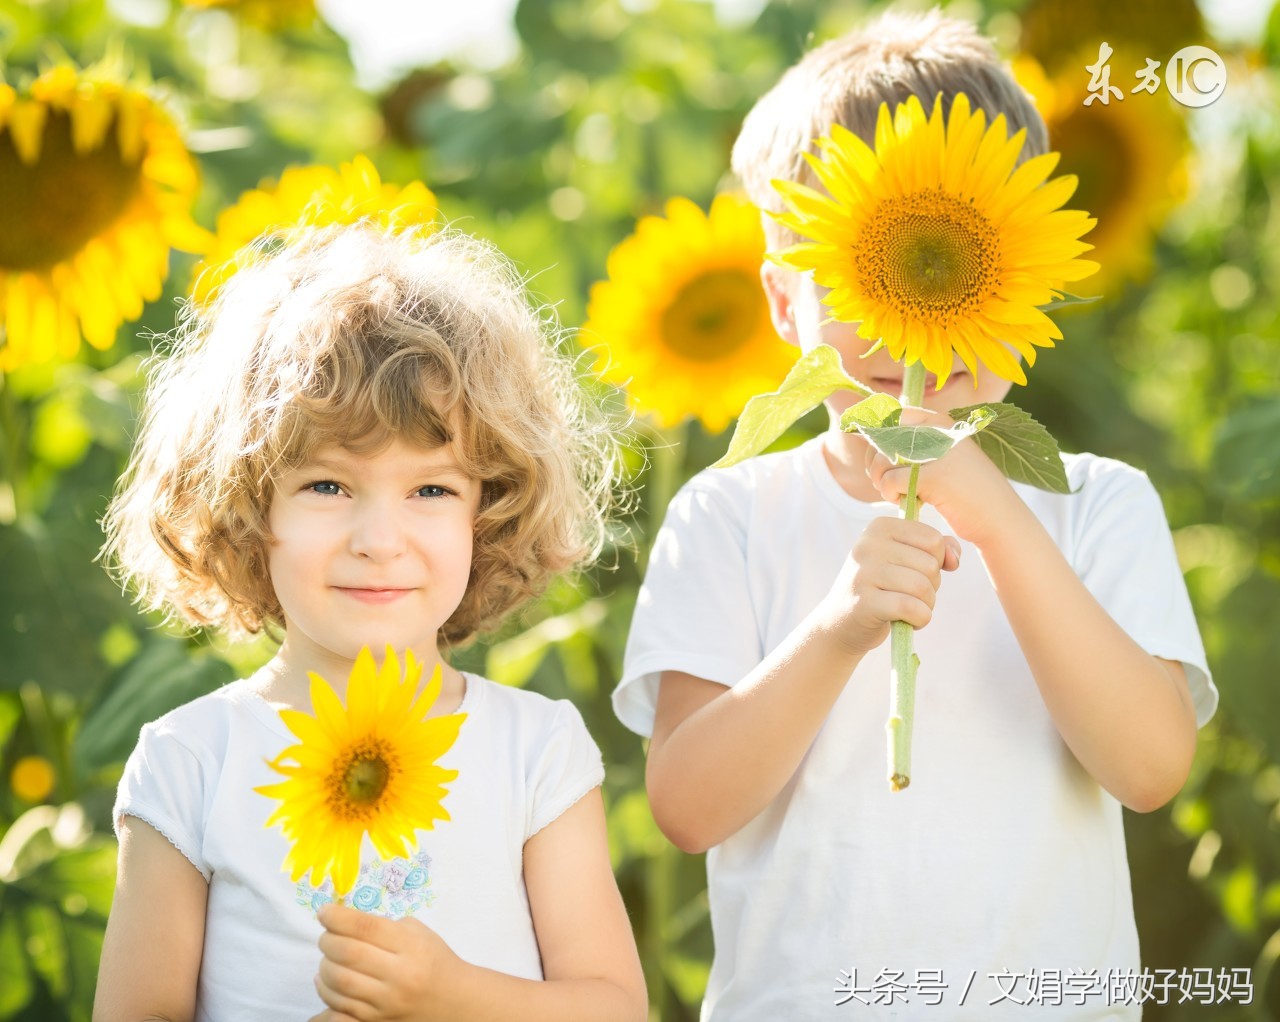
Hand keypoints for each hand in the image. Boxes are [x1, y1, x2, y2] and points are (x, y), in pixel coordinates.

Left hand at [313, 902, 463, 1021]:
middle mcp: (399, 974)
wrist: (452, 999)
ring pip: (339, 981)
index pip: (365, 927)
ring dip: (324, 965)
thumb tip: (342, 922)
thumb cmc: (433, 958)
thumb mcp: (417, 932)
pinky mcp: (376, 1020)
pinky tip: (326, 979)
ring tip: (327, 957)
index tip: (324, 912)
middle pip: (348, 953)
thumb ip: (382, 926)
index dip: (338, 917)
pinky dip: (325, 989)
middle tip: (326, 936)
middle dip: (327, 940)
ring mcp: (387, 1001)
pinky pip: (340, 1005)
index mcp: (411, 945)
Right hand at [819, 516, 960, 655]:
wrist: (842, 622)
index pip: (933, 539)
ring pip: (922, 587)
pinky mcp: (865, 602)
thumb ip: (936, 549)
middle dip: (931, 586)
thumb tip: (955, 558)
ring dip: (926, 605)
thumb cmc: (881, 588)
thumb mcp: (904, 560)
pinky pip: (911, 608)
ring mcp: (864, 573)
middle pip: (930, 565)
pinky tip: (909, 622)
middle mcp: (868, 545)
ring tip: (911, 609)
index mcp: (879, 527)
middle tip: (911, 596)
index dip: (936, 562)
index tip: (916, 574)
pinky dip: (920, 619)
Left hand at [865, 406, 1019, 546]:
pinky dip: (889, 494)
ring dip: (881, 480)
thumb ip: (914, 444)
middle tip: (886, 481)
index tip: (880, 457)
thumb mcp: (943, 457)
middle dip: (875, 463)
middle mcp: (939, 430)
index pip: (892, 415)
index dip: (876, 435)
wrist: (1000, 518)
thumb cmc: (967, 491)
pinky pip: (890, 481)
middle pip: (881, 438)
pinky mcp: (934, 477)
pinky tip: (904, 500)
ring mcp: (938, 452)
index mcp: (940, 422)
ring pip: (882, 460)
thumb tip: (866, 432)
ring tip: (896, 492)